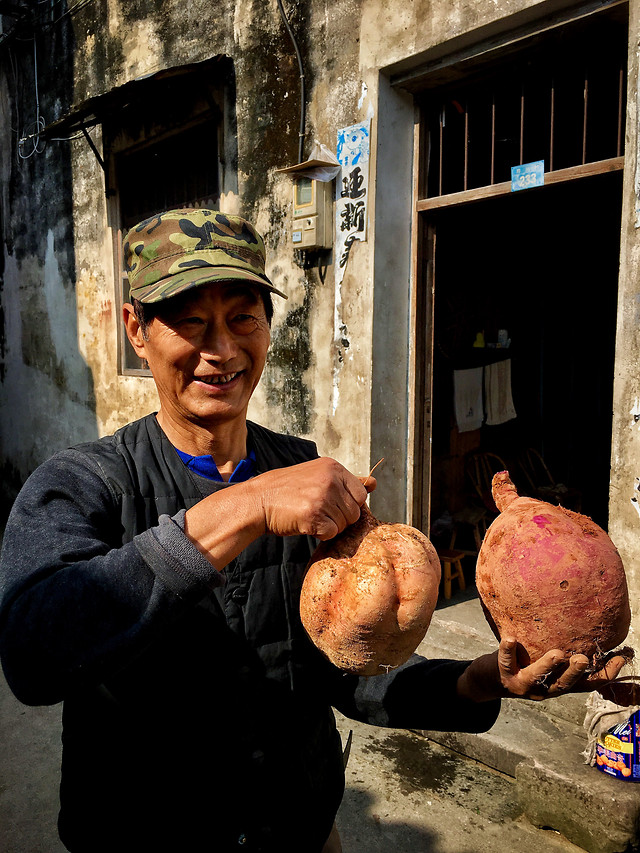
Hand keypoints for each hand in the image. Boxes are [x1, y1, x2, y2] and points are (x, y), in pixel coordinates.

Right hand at [255, 457, 375, 539]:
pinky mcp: (314, 516)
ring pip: (344, 524)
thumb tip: (374, 483)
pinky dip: (320, 534)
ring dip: (329, 525)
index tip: (331, 503)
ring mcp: (322, 497)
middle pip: (355, 511)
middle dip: (340, 517)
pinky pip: (331, 534)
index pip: (361, 493)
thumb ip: (347, 481)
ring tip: (310, 515)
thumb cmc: (288, 490)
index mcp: (333, 467)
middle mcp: (330, 479)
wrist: (258, 500)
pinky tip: (306, 524)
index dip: (348, 503)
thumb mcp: (318, 475)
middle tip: (319, 511)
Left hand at [458, 637, 631, 703]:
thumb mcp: (546, 662)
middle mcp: (545, 688)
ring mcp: (524, 683)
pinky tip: (510, 639)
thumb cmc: (524, 664)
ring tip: (557, 653)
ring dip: (547, 666)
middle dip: (576, 673)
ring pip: (538, 677)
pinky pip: (506, 662)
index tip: (623, 656)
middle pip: (565, 684)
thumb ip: (566, 653)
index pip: (588, 683)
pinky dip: (507, 651)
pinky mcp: (504, 675)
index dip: (606, 673)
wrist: (488, 681)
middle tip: (585, 659)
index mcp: (559, 684)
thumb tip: (587, 625)